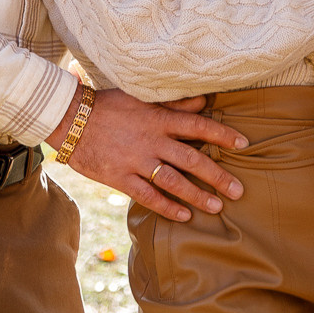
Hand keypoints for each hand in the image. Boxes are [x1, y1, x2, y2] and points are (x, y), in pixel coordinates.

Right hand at [64, 86, 247, 221]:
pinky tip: (184, 216)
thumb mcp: (140, 97)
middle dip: (218, 176)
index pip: (198, 126)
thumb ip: (173, 102)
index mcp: (158, 119)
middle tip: (239, 191)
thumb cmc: (108, 105)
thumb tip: (203, 100)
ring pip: (174, 182)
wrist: (69, 119)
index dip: (223, 135)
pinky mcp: (120, 178)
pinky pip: (147, 196)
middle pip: (192, 160)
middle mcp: (152, 141)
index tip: (243, 144)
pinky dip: (167, 207)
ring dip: (197, 196)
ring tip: (217, 207)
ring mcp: (136, 161)